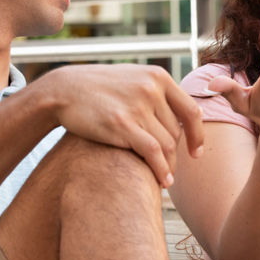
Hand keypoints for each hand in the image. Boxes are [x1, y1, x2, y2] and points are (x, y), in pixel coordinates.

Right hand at [35, 64, 203, 186]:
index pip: (191, 111)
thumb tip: (181, 117)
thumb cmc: (99, 89)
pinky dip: (161, 170)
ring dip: (169, 166)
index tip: (196, 153)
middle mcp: (151, 89)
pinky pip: (153, 153)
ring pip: (167, 145)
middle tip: (169, 168)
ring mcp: (137, 106)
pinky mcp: (122, 124)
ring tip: (166, 179)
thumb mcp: (132, 79)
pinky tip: (163, 182)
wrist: (62, 90)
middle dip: (174, 154)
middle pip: (175, 132)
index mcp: (158, 77)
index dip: (197, 135)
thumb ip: (157, 93)